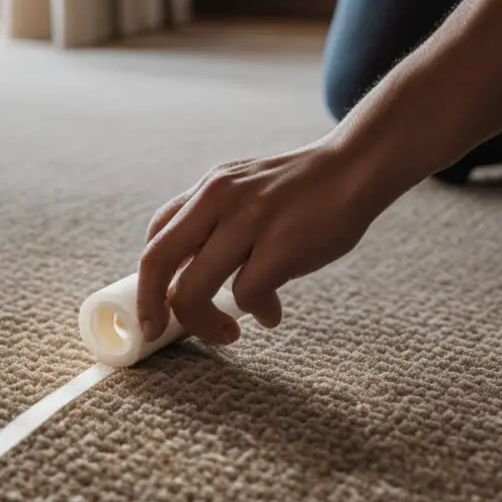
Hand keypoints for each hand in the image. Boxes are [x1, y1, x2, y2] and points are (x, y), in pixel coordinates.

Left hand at [136, 137, 387, 345]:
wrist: (354, 168)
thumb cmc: (301, 190)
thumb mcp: (245, 188)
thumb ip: (215, 223)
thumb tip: (192, 282)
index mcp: (208, 189)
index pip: (155, 237)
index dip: (147, 282)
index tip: (156, 311)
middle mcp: (218, 199)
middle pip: (156, 262)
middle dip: (152, 307)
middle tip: (161, 332)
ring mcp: (248, 221)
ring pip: (192, 291)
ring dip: (205, 325)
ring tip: (228, 333)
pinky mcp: (279, 246)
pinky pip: (245, 296)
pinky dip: (256, 312)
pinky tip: (271, 312)